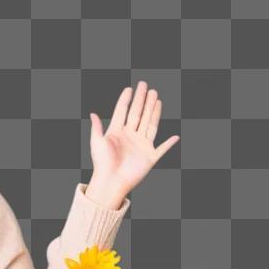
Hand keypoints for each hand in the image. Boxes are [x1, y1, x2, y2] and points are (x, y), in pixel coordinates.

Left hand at [89, 81, 179, 195]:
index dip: (126, 100)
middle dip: (143, 100)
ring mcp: (141, 145)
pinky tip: (175, 136)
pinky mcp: (150, 157)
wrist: (110, 182)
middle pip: (139, 114)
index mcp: (117, 132)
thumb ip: (97, 128)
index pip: (123, 111)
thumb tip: (92, 113)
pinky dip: (169, 143)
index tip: (130, 88)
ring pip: (150, 124)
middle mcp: (130, 136)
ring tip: (157, 98)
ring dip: (154, 111)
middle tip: (146, 86)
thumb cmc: (102, 164)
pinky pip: (162, 148)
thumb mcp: (97, 143)